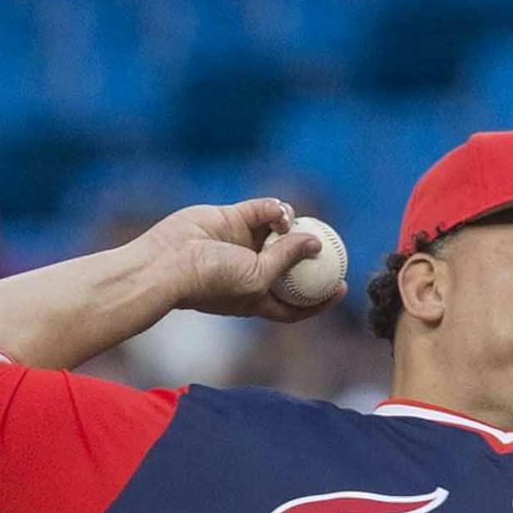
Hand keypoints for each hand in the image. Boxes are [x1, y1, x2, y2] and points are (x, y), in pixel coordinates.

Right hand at [134, 199, 340, 323]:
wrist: (170, 262)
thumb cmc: (213, 281)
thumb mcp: (258, 277)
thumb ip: (287, 259)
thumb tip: (316, 242)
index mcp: (258, 298)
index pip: (295, 304)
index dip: (320, 299)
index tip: (342, 286)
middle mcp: (251, 272)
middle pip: (290, 264)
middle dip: (312, 254)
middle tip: (332, 243)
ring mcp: (241, 245)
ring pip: (277, 232)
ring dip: (291, 225)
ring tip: (294, 224)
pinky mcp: (231, 219)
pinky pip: (260, 210)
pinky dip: (272, 208)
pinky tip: (279, 212)